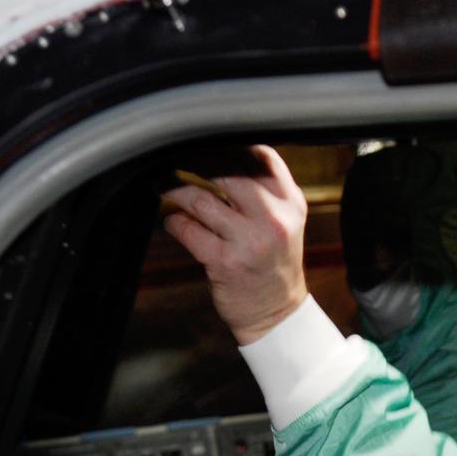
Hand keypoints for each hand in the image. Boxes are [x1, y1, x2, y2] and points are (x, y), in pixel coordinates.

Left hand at [162, 145, 308, 343]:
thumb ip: (263, 190)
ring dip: (176, 192)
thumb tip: (218, 153)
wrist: (277, 312)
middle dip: (195, 163)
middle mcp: (274, 218)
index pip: (261, 157)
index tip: (205, 143)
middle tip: (176, 159)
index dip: (229, 144)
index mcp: (290, 202)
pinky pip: (188, 230)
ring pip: (200, 199)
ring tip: (166, 189)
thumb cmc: (273, 262)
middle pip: (227, 170)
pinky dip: (173, 222)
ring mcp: (250, 241)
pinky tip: (173, 222)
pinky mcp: (225, 262)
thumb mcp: (284, 221)